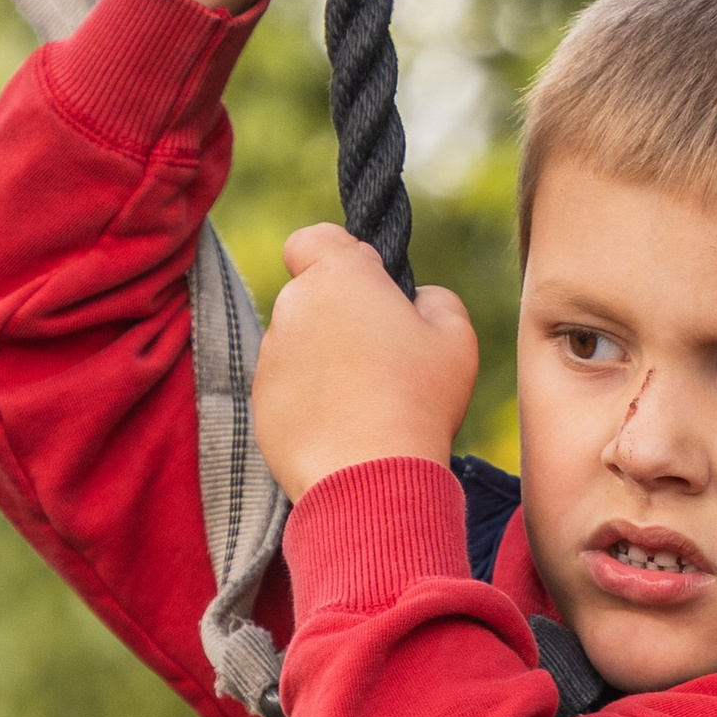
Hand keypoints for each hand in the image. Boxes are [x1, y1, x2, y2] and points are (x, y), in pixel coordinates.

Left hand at [252, 223, 478, 502]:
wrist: (370, 478)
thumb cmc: (419, 400)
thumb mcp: (457, 337)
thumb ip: (435, 298)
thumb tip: (416, 300)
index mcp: (340, 277)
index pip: (313, 238)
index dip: (337, 254)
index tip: (366, 285)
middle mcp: (294, 307)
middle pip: (312, 295)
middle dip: (340, 315)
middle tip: (384, 355)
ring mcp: (270, 356)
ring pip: (298, 344)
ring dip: (325, 360)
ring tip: (367, 401)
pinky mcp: (260, 403)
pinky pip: (287, 388)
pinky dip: (310, 400)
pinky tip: (344, 428)